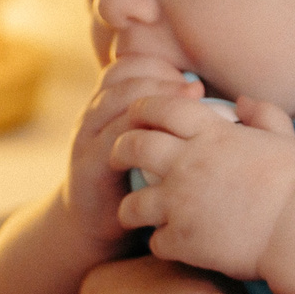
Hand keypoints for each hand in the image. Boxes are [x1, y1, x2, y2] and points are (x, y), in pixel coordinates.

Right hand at [59, 56, 200, 245]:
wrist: (94, 226)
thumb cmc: (134, 182)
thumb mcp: (147, 145)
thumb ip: (164, 120)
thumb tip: (208, 95)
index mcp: (109, 105)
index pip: (128, 66)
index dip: (159, 66)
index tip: (194, 82)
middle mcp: (94, 116)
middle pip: (121, 78)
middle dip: (159, 78)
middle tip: (195, 90)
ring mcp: (86, 141)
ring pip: (112, 104)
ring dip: (150, 101)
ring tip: (185, 109)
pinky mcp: (87, 169)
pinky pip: (108, 143)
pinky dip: (137, 138)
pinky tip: (165, 145)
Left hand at [112, 94, 294, 280]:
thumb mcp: (285, 139)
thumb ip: (264, 114)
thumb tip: (243, 101)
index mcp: (211, 135)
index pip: (163, 107)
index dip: (144, 107)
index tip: (137, 115)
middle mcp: (188, 163)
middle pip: (133, 146)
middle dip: (120, 149)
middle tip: (119, 157)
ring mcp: (180, 203)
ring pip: (132, 203)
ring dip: (130, 207)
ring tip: (133, 211)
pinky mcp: (182, 239)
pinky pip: (154, 241)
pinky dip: (159, 243)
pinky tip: (167, 244)